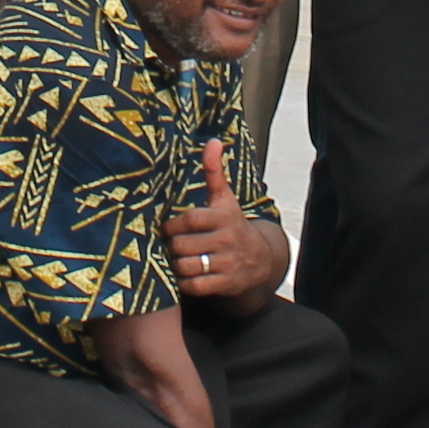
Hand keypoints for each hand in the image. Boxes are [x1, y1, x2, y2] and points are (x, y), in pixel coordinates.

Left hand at [166, 141, 288, 301]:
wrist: (260, 260)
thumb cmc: (233, 224)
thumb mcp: (225, 199)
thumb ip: (214, 172)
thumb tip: (213, 141)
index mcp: (223, 217)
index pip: (189, 220)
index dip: (173, 225)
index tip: (168, 228)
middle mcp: (226, 240)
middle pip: (181, 245)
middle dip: (172, 246)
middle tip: (171, 245)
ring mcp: (226, 264)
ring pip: (185, 267)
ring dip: (176, 265)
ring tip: (177, 259)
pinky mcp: (224, 284)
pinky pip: (193, 286)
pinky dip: (184, 283)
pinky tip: (186, 275)